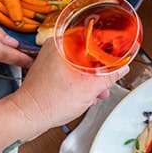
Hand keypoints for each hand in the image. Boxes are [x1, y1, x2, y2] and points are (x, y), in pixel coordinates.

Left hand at [10, 39, 126, 128]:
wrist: (28, 115)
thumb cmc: (49, 101)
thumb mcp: (89, 88)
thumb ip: (109, 76)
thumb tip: (122, 68)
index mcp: (63, 44)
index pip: (94, 37)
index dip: (109, 47)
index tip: (118, 54)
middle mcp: (56, 47)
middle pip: (89, 51)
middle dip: (101, 68)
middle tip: (109, 79)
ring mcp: (51, 59)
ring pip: (81, 62)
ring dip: (92, 76)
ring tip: (97, 91)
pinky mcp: (49, 70)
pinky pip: (71, 70)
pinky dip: (81, 79)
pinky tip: (86, 93)